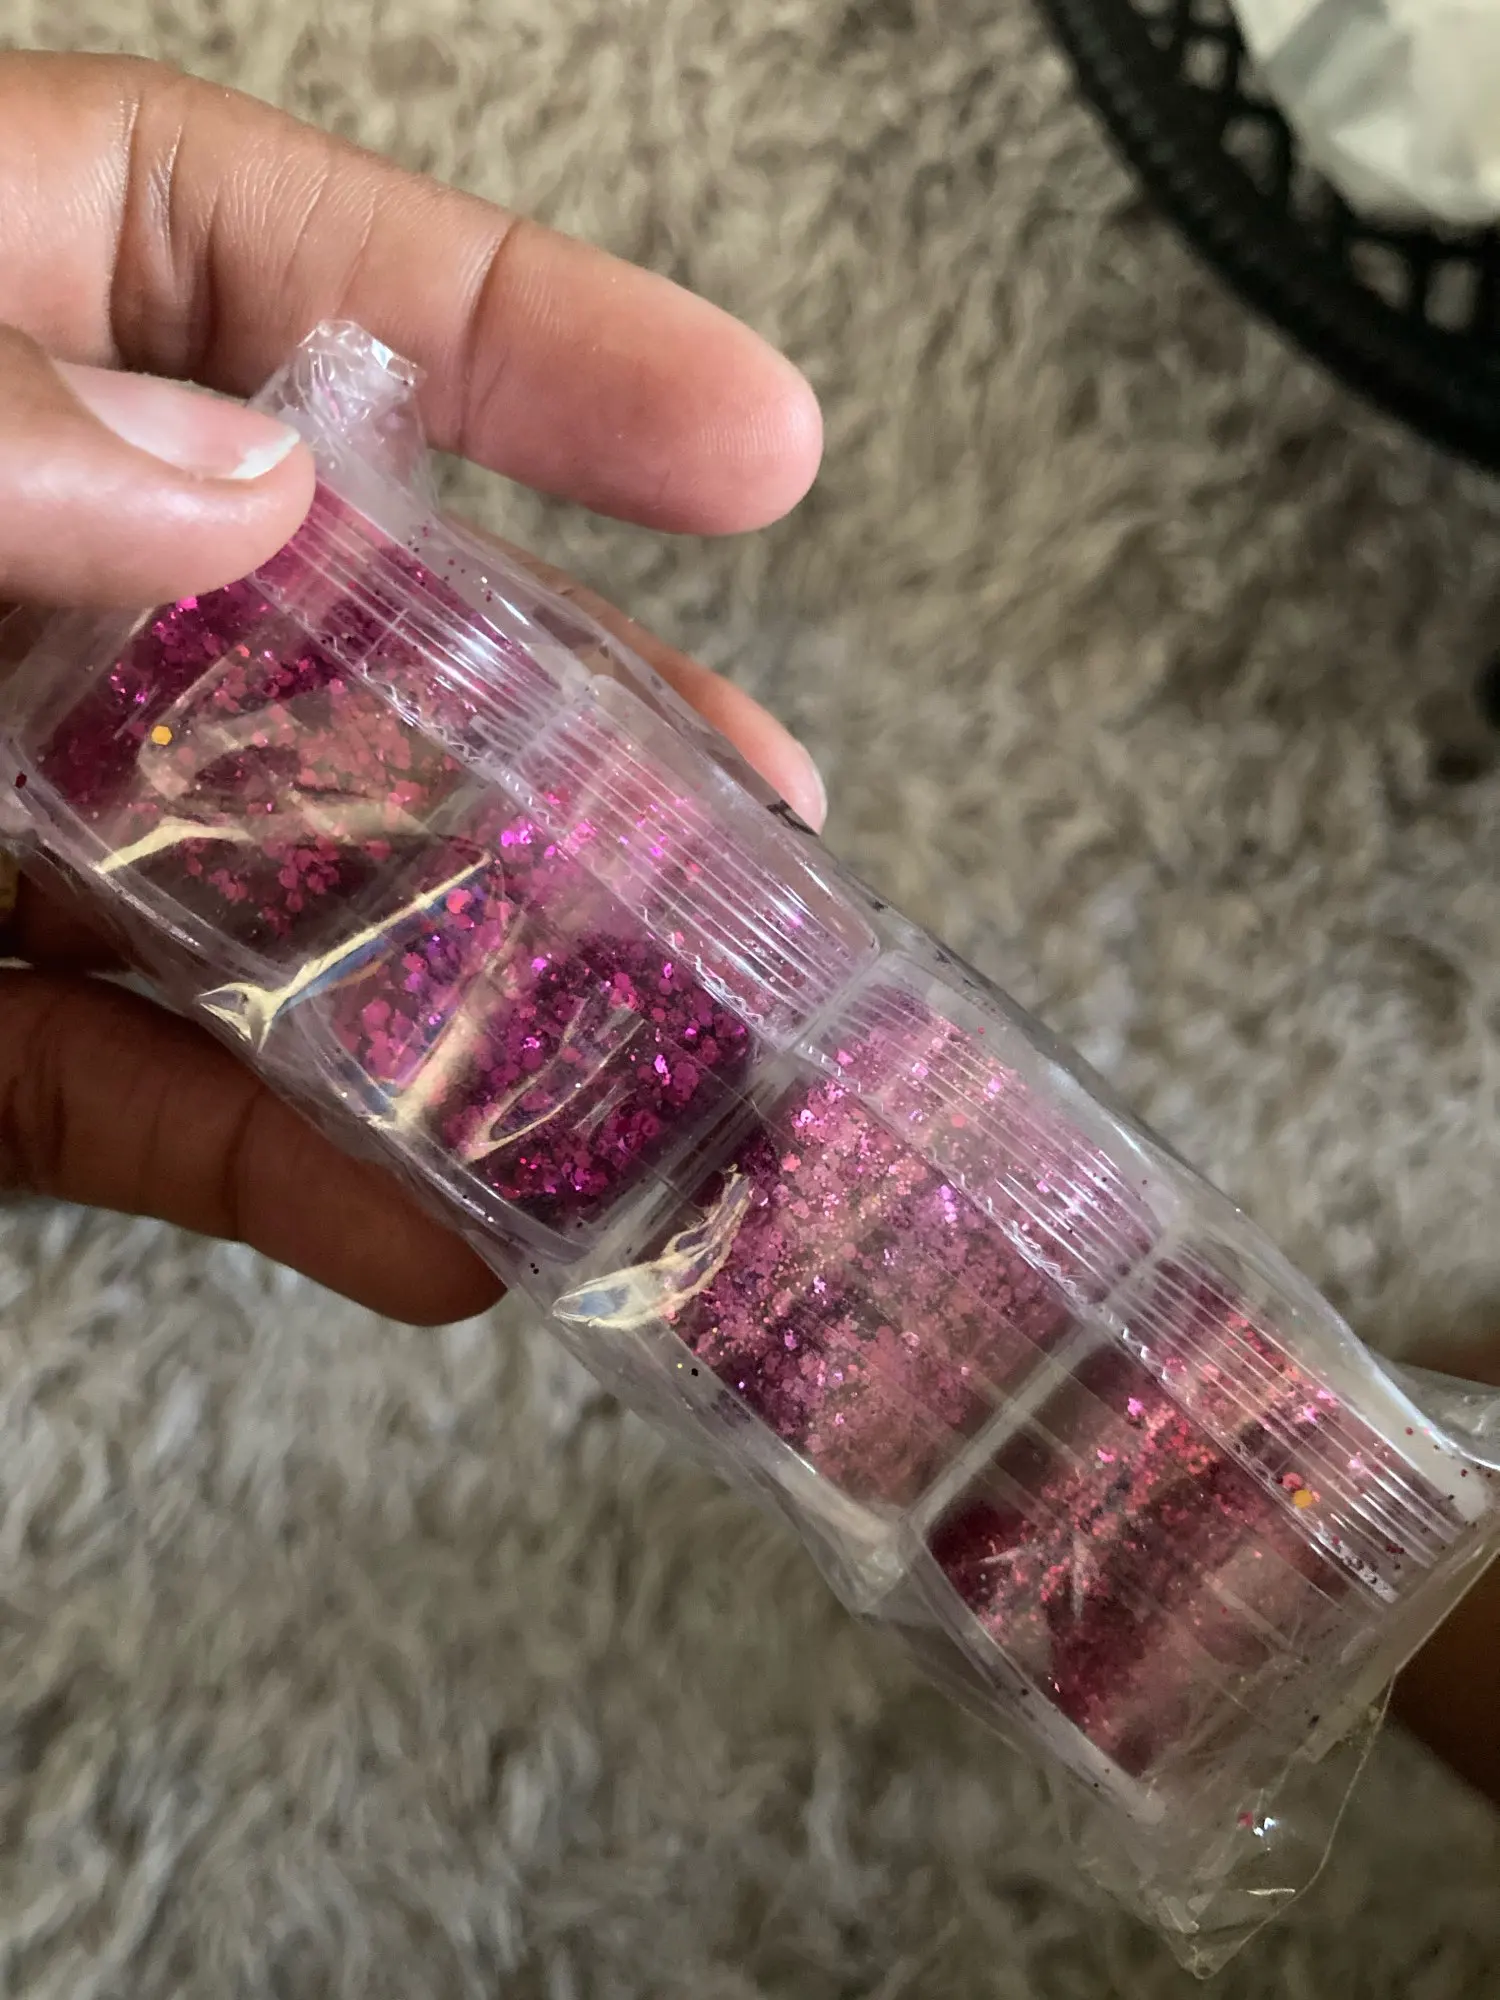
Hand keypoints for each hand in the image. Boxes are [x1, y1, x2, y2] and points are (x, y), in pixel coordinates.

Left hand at [0, 52, 825, 1324]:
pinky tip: (429, 1227)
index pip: (268, 273)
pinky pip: (121, 1095)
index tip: (757, 445)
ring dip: (463, 995)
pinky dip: (275, 1165)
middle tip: (762, 820)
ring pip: (258, 896)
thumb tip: (234, 487)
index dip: (535, 347)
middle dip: (561, 728)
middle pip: (329, 626)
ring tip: (663, 1072)